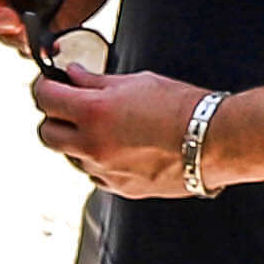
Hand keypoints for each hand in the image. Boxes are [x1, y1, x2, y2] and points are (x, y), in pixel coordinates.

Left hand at [29, 64, 216, 198]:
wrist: (217, 140)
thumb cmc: (183, 106)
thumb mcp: (137, 82)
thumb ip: (96, 82)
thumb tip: (71, 75)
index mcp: (93, 112)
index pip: (45, 98)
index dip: (46, 87)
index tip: (52, 83)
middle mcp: (92, 145)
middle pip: (47, 133)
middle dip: (55, 117)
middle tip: (72, 106)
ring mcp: (104, 170)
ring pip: (70, 156)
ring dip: (77, 141)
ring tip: (105, 127)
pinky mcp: (120, 188)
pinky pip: (95, 174)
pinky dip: (99, 161)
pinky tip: (121, 148)